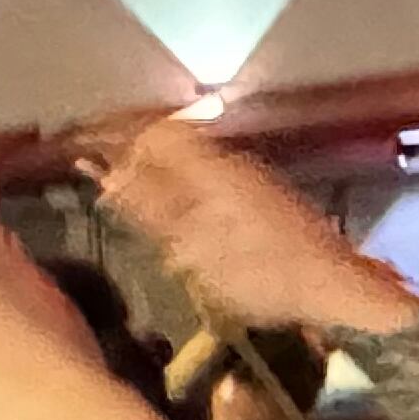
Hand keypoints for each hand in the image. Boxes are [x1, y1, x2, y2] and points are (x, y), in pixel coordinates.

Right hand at [87, 120, 415, 333]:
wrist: (339, 288)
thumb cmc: (270, 276)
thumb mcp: (200, 250)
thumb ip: (152, 209)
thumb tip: (107, 176)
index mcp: (212, 169)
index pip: (152, 131)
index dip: (114, 132)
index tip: (80, 144)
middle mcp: (228, 163)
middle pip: (168, 140)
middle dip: (126, 148)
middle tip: (88, 165)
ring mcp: (246, 178)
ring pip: (185, 158)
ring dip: (148, 168)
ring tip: (114, 187)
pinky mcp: (258, 198)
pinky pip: (202, 176)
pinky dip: (173, 186)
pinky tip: (161, 209)